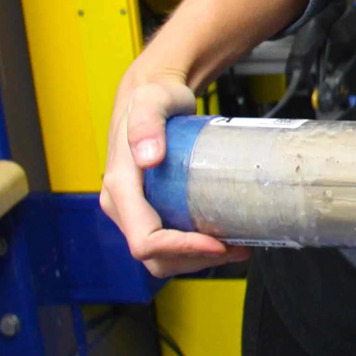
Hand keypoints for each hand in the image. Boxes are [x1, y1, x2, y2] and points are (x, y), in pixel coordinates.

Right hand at [98, 67, 248, 277]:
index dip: (181, 249)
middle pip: (155, 257)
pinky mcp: (152, 209)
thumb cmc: (152, 98)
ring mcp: (136, 211)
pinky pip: (170, 242)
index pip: (145, 240)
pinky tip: (226, 238)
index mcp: (119, 190)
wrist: (154, 95)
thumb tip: (149, 157)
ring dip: (199, 260)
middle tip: (235, 248)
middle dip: (195, 260)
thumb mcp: (150, 103)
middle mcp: (122, 207)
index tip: (216, 243)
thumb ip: (146, 125)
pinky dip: (198, 249)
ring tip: (237, 246)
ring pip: (163, 257)